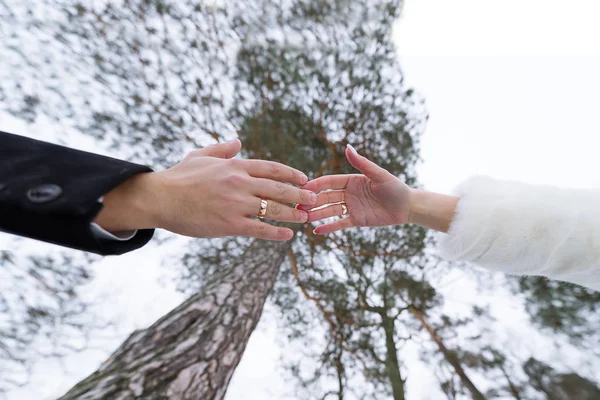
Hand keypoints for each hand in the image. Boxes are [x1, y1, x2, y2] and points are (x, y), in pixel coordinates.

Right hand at [95, 139, 317, 240]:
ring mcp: (236, 204)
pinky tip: (288, 236)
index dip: (291, 174)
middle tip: (313, 199)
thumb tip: (238, 142)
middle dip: (300, 195)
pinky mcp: (229, 224)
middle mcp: (240, 183)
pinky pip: (260, 229)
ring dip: (293, 214)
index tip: (304, 179)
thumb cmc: (178, 177)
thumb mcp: (200, 155)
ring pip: (274, 210)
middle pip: (279, 189)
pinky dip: (277, 233)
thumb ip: (221, 149)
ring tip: (305, 218)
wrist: (160, 198)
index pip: (272, 168)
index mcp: (235, 166)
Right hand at [298, 144, 412, 234]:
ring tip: (303, 218)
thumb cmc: (395, 188)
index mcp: (351, 180)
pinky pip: (340, 224)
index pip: (329, 182)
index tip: (303, 187)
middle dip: (311, 201)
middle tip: (297, 205)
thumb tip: (347, 147)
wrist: (407, 207)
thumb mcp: (379, 175)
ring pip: (329, 210)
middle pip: (326, 197)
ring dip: (316, 214)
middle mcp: (348, 193)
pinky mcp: (356, 220)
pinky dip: (328, 228)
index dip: (316, 184)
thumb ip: (362, 163)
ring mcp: (351, 207)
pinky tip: (316, 231)